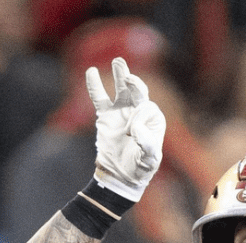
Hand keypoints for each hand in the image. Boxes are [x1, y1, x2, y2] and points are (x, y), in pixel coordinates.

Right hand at [85, 57, 165, 201]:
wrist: (121, 177)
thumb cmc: (140, 169)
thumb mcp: (149, 160)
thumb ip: (147, 145)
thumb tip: (134, 128)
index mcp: (154, 120)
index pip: (146, 108)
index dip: (138, 117)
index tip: (130, 133)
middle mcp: (139, 112)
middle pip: (139, 91)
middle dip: (135, 83)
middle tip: (129, 79)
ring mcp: (122, 111)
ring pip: (122, 89)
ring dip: (121, 74)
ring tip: (118, 61)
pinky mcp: (106, 116)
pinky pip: (100, 98)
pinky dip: (95, 86)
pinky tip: (91, 72)